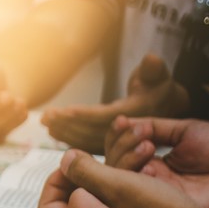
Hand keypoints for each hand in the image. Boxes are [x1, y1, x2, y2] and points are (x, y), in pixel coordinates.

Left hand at [41, 54, 189, 152]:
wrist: (163, 108)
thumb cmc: (157, 87)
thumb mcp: (158, 75)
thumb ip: (153, 69)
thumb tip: (151, 59)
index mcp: (136, 117)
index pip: (105, 118)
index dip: (84, 114)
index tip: (64, 110)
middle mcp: (125, 135)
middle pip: (91, 132)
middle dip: (67, 124)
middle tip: (46, 116)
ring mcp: (116, 144)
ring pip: (85, 141)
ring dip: (63, 132)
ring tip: (45, 121)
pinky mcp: (109, 148)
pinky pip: (85, 145)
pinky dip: (68, 139)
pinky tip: (53, 131)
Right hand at [103, 115, 208, 207]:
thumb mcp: (187, 131)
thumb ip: (156, 127)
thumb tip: (128, 122)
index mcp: (157, 162)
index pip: (122, 150)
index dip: (118, 135)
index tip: (122, 121)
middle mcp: (151, 179)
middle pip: (113, 164)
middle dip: (120, 142)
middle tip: (138, 133)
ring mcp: (153, 194)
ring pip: (118, 178)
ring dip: (125, 155)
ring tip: (145, 144)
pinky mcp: (159, 207)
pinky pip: (132, 195)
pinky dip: (133, 173)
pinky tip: (147, 160)